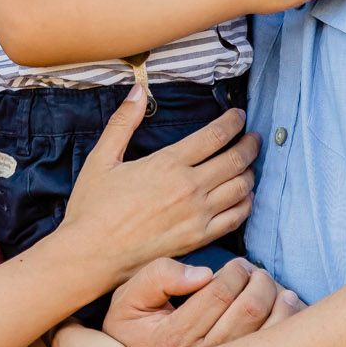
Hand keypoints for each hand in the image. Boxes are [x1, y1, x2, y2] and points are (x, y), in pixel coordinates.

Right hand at [57, 89, 259, 283]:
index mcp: (168, 163)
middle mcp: (189, 188)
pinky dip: (246, 204)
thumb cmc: (92, 207)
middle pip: (235, 160)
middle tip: (254, 137)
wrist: (91, 256)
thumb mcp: (102, 158)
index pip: (215, 135)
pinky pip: (235, 219)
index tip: (239, 116)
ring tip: (251, 164)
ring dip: (251, 172)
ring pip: (240, 188)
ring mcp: (197, 216)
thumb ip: (123, 122)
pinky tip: (245, 197)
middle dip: (249, 145)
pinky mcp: (198, 240)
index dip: (233, 122)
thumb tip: (137, 90)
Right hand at [104, 257, 304, 346]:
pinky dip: (286, 322)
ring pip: (266, 331)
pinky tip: (284, 306)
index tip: (236, 263)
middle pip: (248, 311)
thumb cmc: (132, 329)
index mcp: (172, 339)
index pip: (219, 293)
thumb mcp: (128, 297)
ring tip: (268, 285)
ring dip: (276, 299)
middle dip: (258, 281)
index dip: (234, 271)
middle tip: (254, 271)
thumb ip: (158, 276)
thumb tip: (201, 274)